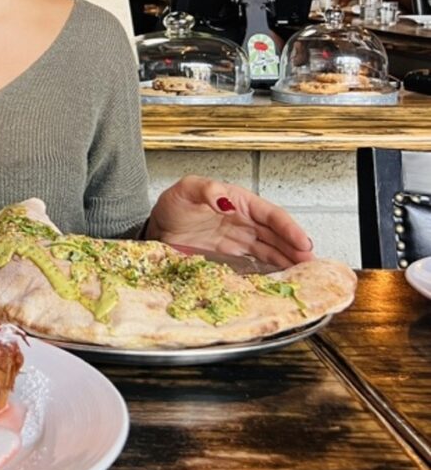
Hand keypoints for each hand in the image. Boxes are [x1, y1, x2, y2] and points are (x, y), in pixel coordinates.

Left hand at [145, 176, 313, 268]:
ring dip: (289, 262)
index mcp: (240, 201)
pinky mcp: (231, 258)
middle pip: (277, 236)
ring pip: (271, 251)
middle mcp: (244, 221)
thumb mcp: (186, 189)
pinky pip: (256, 265)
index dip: (289, 229)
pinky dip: (271, 272)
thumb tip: (224, 199)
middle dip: (297, 249)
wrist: (156, 229)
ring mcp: (239, 241)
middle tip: (313, 265)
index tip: (303, 242)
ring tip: (306, 275)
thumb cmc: (173, 204)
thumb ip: (206, 190)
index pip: (271, 215)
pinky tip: (282, 280)